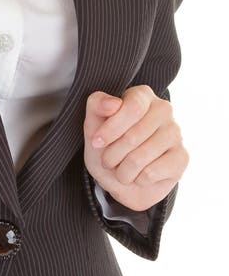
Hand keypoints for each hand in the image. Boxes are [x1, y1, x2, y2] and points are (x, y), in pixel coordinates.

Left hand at [83, 85, 188, 211]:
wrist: (120, 178)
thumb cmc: (107, 146)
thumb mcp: (93, 125)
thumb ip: (97, 106)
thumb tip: (113, 103)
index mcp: (142, 95)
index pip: (132, 107)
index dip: (112, 129)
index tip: (96, 142)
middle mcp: (163, 109)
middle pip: (134, 136)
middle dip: (112, 154)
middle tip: (107, 160)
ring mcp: (175, 133)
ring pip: (140, 157)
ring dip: (122, 171)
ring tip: (121, 169)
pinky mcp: (182, 157)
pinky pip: (151, 173)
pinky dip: (137, 180)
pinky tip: (139, 175)